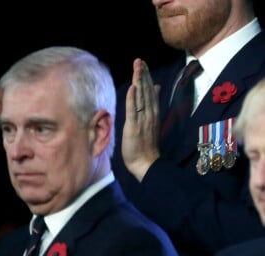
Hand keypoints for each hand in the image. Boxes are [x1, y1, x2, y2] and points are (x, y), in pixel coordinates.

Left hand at [122, 58, 160, 180]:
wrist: (146, 162)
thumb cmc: (146, 143)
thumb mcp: (151, 121)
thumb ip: (152, 104)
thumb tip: (156, 88)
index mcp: (153, 112)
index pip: (150, 91)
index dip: (146, 77)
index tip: (143, 64)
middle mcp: (149, 114)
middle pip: (146, 91)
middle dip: (143, 74)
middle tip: (139, 60)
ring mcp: (142, 120)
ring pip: (141, 97)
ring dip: (139, 81)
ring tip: (137, 67)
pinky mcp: (134, 127)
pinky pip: (133, 110)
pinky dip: (133, 98)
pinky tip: (132, 87)